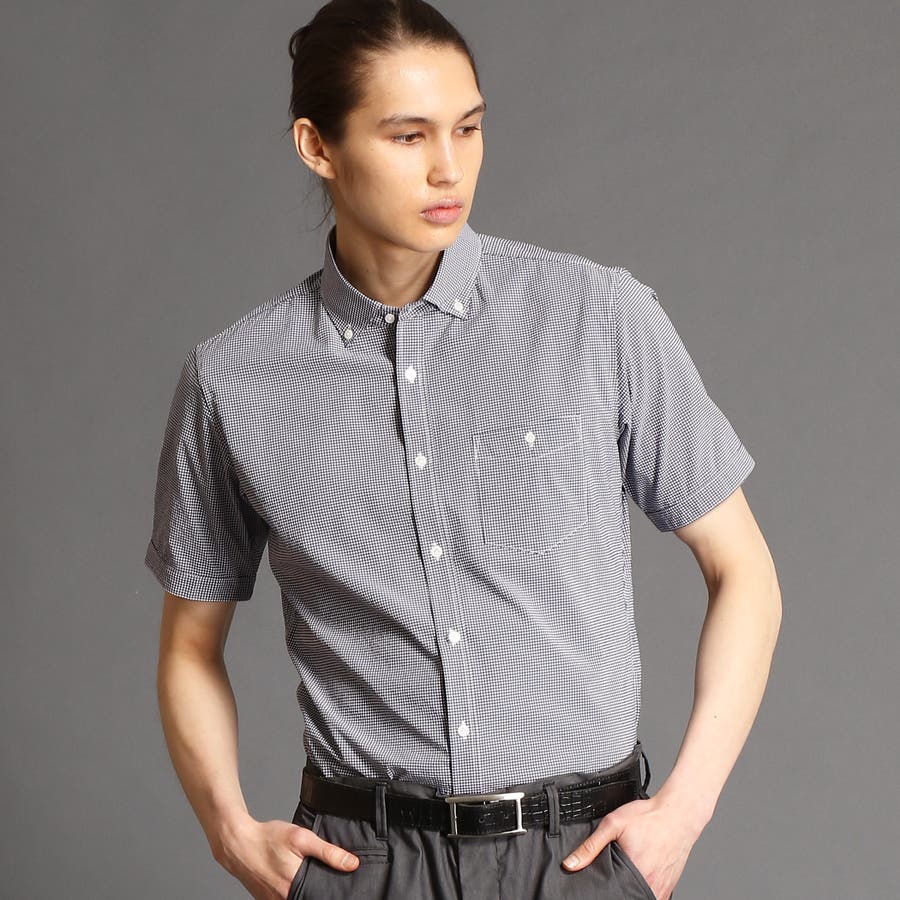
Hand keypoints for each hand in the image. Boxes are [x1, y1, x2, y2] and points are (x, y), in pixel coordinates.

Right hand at [210, 814, 359, 898]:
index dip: (332, 891)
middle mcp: (283, 899)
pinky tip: (296, 878)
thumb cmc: (267, 838)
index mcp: (294, 886)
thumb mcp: (301, 838)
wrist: (238, 843)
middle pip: (311, 897)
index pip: (322, 896)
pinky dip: (294, 891)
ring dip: (307, 890)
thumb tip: (352, 864)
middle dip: (319, 889)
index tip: (342, 887)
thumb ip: (328, 852)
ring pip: (299, 898)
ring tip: (309, 876)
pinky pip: (286, 899)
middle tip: (322, 876)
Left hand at [560, 794, 699, 899]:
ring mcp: (662, 888)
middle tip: (614, 876)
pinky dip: (644, 890)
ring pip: (642, 897)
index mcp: (634, 873)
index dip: (603, 892)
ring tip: (624, 877)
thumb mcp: (613, 825)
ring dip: (631, 891)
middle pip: (627, 897)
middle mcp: (650, 885)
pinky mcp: (669, 886)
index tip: (599, 886)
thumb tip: (570, 864)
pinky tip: (638, 876)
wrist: (678, 813)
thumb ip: (590, 846)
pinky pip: (654, 896)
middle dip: (616, 891)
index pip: (613, 895)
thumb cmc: (649, 817)